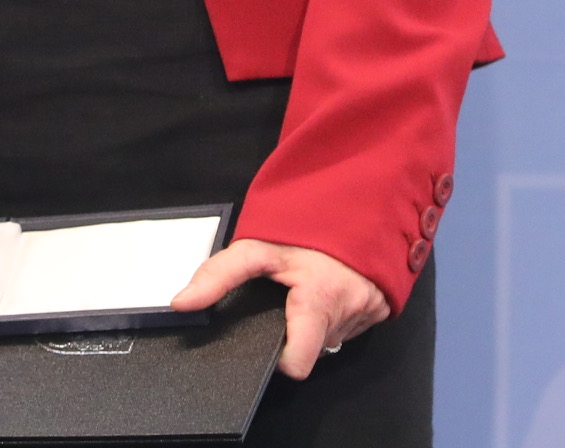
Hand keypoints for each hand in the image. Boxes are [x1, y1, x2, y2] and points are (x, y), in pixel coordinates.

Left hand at [171, 238, 388, 380]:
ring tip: (306, 291)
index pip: (300, 362)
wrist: (360, 202)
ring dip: (316, 322)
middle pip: (312, 347)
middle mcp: (348, 315)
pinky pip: (349, 325)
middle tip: (285, 302)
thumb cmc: (307, 227)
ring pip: (330, 337)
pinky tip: (327, 290)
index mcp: (320, 303)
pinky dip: (336, 314)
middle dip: (295, 331)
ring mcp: (369, 314)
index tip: (269, 340)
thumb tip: (182, 304)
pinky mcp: (382, 308)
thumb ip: (219, 274)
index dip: (281, 357)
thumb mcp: (257, 246)